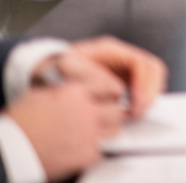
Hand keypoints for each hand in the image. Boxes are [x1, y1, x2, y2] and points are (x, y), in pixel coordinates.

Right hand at [6, 83, 121, 180]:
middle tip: (104, 118)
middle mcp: (86, 111)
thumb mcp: (41, 95)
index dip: (112, 92)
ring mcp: (88, 134)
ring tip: (94, 133)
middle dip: (111, 113)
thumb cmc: (19, 123)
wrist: (10, 150)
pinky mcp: (86, 155)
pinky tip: (82, 148)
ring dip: (106, 131)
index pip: (110, 86)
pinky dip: (94, 150)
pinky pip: (101, 150)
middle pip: (116, 110)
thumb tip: (78, 88)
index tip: (112, 97)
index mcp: (75, 93)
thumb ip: (65, 90)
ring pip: (114, 130)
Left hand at [36, 36, 166, 118]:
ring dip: (149, 97)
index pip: (141, 63)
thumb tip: (119, 90)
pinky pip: (144, 88)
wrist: (45, 73)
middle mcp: (122, 57)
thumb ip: (92, 76)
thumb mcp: (67, 68)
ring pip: (153, 79)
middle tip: (139, 112)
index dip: (144, 84)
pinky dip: (142, 100)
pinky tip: (131, 111)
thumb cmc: (55, 71)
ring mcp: (125, 68)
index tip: (136, 103)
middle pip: (154, 69)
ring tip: (135, 113)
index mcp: (111, 50)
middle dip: (150, 92)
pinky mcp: (126, 80)